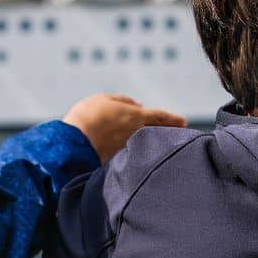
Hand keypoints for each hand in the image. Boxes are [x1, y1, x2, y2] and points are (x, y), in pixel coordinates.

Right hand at [62, 94, 188, 162]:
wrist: (72, 143)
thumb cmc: (87, 116)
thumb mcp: (103, 99)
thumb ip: (123, 100)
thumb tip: (137, 104)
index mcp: (135, 116)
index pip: (160, 116)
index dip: (174, 118)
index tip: (184, 121)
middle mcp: (136, 133)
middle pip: (159, 131)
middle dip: (171, 130)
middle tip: (181, 130)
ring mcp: (129, 148)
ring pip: (148, 142)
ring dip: (157, 140)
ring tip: (163, 138)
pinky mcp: (119, 159)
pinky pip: (134, 151)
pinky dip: (141, 149)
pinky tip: (141, 149)